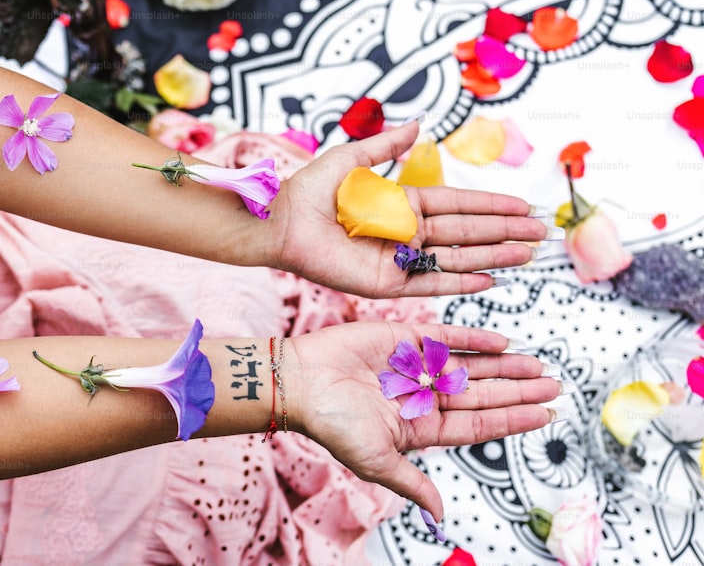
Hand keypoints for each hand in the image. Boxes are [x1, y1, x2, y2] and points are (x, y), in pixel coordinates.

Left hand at [269, 121, 550, 296]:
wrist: (282, 221)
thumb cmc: (310, 190)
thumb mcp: (352, 158)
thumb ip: (386, 145)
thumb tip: (418, 123)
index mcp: (402, 205)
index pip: (457, 204)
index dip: (490, 205)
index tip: (522, 205)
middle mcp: (406, 234)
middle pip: (467, 232)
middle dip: (504, 232)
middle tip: (540, 233)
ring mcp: (399, 261)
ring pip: (456, 259)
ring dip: (492, 257)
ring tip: (527, 254)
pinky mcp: (386, 284)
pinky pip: (429, 285)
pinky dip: (458, 283)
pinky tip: (489, 280)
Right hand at [285, 321, 559, 525]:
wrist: (299, 380)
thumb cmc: (331, 422)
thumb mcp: (374, 460)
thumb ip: (411, 482)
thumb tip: (441, 516)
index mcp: (420, 427)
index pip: (479, 425)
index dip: (512, 419)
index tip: (545, 415)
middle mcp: (423, 396)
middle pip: (482, 393)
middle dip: (519, 390)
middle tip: (554, 385)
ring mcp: (416, 367)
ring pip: (471, 365)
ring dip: (504, 365)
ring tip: (538, 364)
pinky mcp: (404, 338)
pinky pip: (446, 338)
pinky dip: (473, 338)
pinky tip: (502, 342)